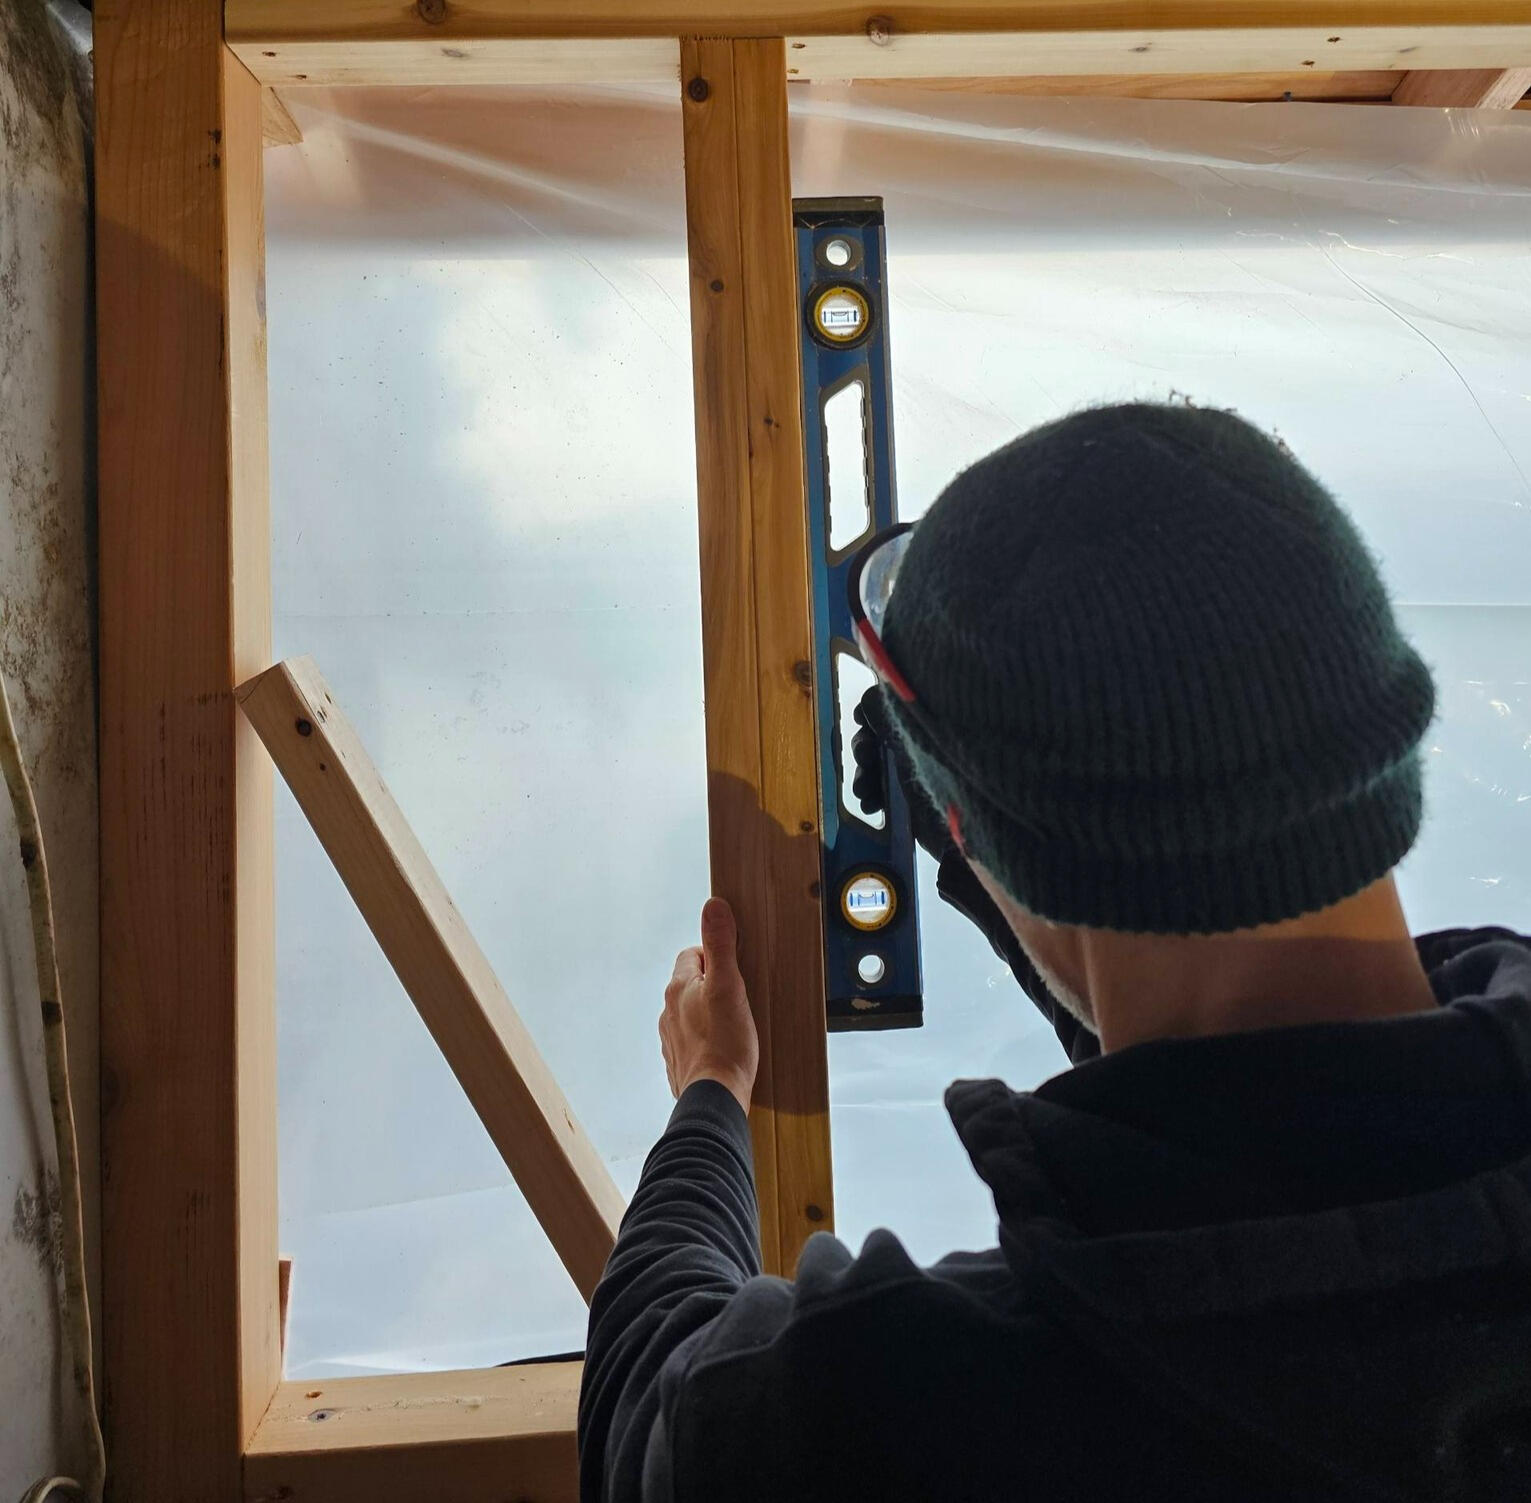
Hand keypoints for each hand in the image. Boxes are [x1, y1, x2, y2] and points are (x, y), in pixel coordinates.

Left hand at [661, 898, 758, 1114]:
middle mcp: (669, 1011)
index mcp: (678, 988)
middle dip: (714, 985)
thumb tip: (714, 907)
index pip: (692, 954)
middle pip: (692, 983)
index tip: (734, 968)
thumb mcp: (729, 986)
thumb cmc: (725, 1045)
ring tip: (735, 1025)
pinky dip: (707, 1040)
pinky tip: (726, 1048)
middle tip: (739, 996)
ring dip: (710, 1014)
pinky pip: (694, 1040)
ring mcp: (672, 1038)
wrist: (715, 1097)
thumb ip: (721, 945)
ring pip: (692, 1013)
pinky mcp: (680, 1061)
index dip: (716, 955)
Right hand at [850, 686, 951, 860]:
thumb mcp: (917, 745)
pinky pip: (881, 794)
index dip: (872, 712)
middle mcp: (919, 747)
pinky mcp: (910, 802)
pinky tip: (871, 807)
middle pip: (879, 738)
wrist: (967, 835)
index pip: (893, 709)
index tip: (859, 719)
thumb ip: (891, 720)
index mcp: (925, 729)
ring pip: (875, 768)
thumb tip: (869, 697)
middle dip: (865, 748)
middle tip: (866, 758)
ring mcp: (914, 775)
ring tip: (865, 791)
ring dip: (863, 776)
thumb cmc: (949, 780)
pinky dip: (871, 797)